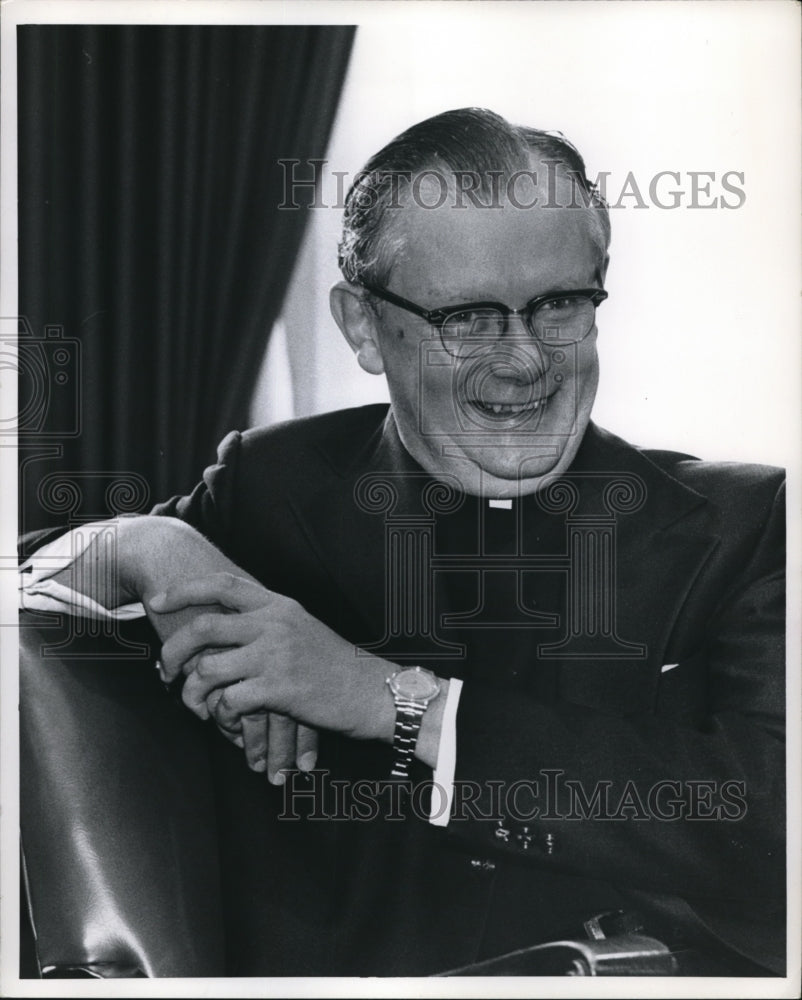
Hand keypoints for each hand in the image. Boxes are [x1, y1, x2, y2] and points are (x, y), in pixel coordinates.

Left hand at [152, 572, 396, 754]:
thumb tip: (225, 626)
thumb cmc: (335, 665)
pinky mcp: (278, 688)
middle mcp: (274, 623)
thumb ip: (268, 622)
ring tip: (194, 704)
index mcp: (278, 605)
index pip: (222, 584)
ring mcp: (275, 655)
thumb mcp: (302, 629)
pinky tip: (229, 722)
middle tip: (163, 668)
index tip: (158, 601)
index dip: (184, 589)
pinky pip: (229, 700)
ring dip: (192, 690)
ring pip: (208, 668)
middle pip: (204, 625)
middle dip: (173, 648)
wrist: (372, 691)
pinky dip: (221, 714)